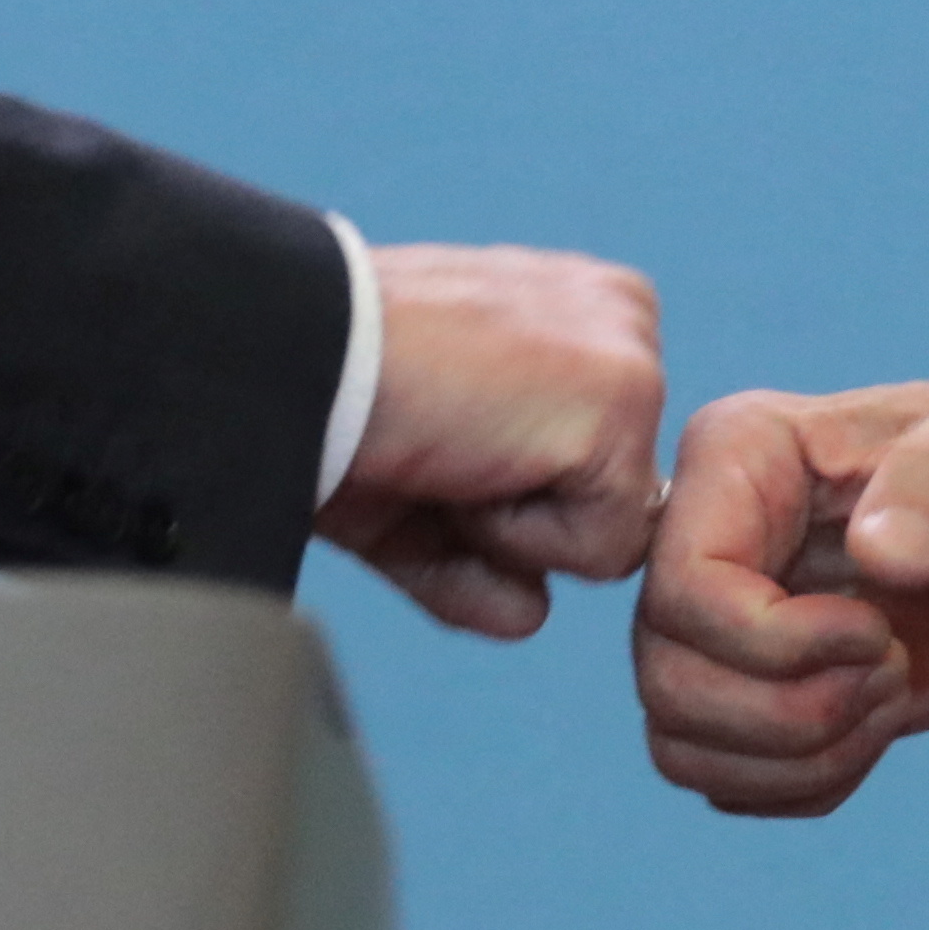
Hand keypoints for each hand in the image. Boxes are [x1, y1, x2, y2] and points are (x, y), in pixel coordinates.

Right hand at [325, 244, 665, 638]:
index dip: (499, 500)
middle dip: (510, 521)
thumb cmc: (332, 404)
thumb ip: (475, 557)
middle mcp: (620, 318)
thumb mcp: (410, 488)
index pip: (587, 470)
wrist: (295, 357)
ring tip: (448, 450)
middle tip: (435, 451)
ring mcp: (633, 356)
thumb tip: (530, 615)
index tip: (433, 445)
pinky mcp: (625, 401)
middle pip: (605, 506)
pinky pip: (600, 550)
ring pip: (609, 535)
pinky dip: (517, 537)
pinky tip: (467, 456)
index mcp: (575, 314)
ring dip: (508, 531)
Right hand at [634, 372, 928, 816]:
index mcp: (737, 454)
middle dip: (797, 710)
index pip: (682, 587)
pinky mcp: (748, 694)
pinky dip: (804, 784)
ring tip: (889, 693)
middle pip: (667, 677)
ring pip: (678, 740)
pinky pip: (718, 780)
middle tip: (894, 666)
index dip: (775, 642)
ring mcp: (718, 624)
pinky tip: (873, 730)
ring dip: (802, 754)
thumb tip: (879, 555)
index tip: (879, 629)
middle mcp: (703, 537)